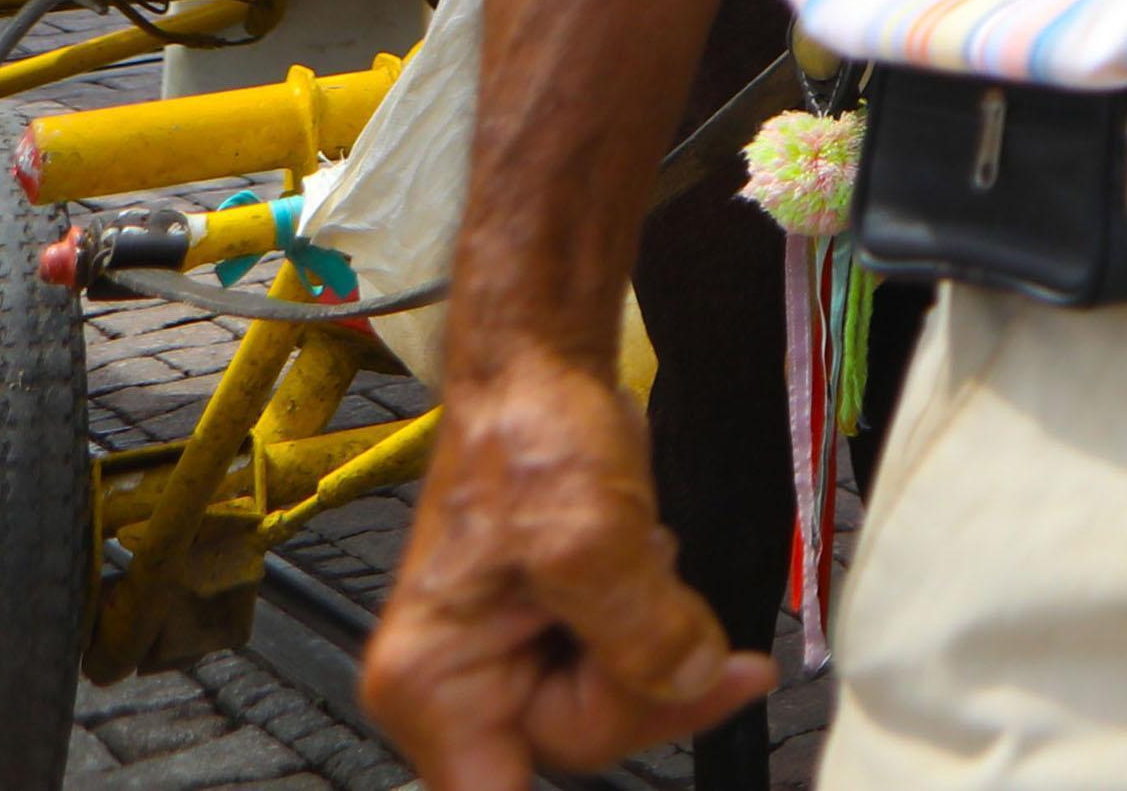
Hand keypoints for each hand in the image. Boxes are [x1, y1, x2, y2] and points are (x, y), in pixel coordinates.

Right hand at [364, 353, 772, 787]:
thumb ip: (642, 629)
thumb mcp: (589, 535)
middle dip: (642, 672)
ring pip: (614, 701)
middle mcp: (458, 687)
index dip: (589, 756)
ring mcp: (507, 661)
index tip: (632, 726)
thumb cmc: (528, 436)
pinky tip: (644, 562)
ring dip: (654, 635)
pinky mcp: (553, 632)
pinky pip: (626, 664)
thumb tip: (692, 681)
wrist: (543, 373)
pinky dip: (656, 621)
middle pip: (581, 740)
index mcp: (434, 684)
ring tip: (634, 554)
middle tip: (653, 582)